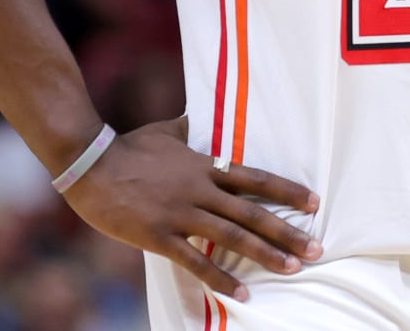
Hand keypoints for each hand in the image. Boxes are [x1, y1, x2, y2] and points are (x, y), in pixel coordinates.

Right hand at [62, 117, 322, 300]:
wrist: (91, 165)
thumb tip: (198, 116)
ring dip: (266, 254)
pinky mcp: (160, 236)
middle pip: (252, 213)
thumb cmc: (127, 146)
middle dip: (287, 232)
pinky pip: (197, 261)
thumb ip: (188, 128)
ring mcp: (181, 214)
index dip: (286, 191)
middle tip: (317, 249)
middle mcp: (200, 190)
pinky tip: (242, 293)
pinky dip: (221, 278)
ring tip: (293, 269)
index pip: (254, 178)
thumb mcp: (164, 131)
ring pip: (233, 237)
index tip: (314, 203)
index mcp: (204, 165)